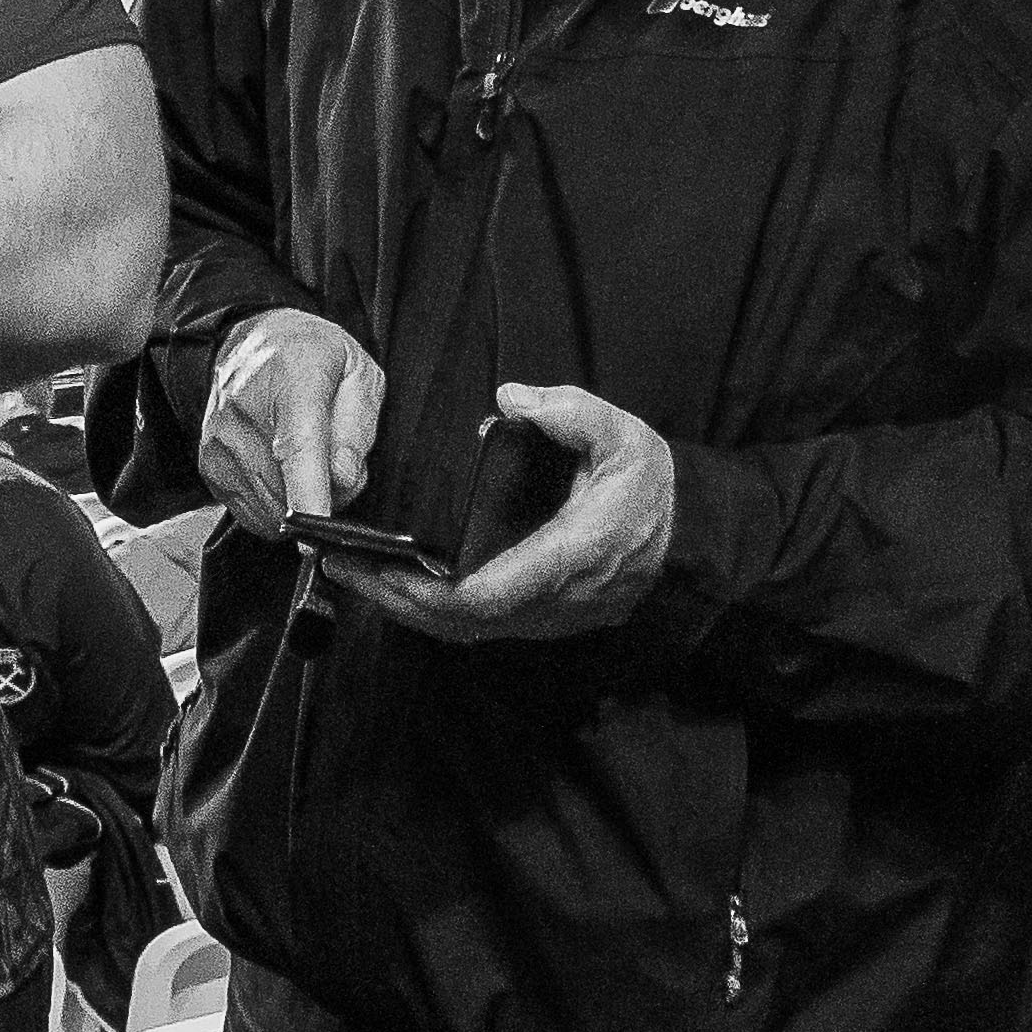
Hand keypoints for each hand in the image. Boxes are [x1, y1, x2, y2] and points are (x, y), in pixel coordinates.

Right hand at [198, 307, 382, 537]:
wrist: (253, 341)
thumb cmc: (311, 357)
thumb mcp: (359, 373)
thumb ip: (357, 428)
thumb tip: (341, 478)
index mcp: (291, 380)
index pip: (297, 447)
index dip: (309, 494)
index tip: (319, 527)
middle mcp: (243, 411)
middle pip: (285, 489)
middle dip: (323, 498)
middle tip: (335, 465)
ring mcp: (219, 441)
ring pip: (269, 509)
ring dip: (297, 504)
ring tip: (307, 463)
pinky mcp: (209, 466)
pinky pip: (251, 513)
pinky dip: (274, 507)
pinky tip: (281, 473)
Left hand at [321, 381, 676, 645]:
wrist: (687, 532)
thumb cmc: (647, 481)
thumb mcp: (621, 433)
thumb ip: (569, 412)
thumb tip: (511, 399)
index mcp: (576, 552)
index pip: (499, 590)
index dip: (439, 590)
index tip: (389, 569)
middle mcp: (561, 599)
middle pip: (468, 621)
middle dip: (401, 599)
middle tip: (344, 568)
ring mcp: (553, 618)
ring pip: (470, 632)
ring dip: (410, 609)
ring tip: (355, 576)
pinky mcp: (545, 620)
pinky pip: (482, 628)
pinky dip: (435, 613)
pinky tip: (398, 587)